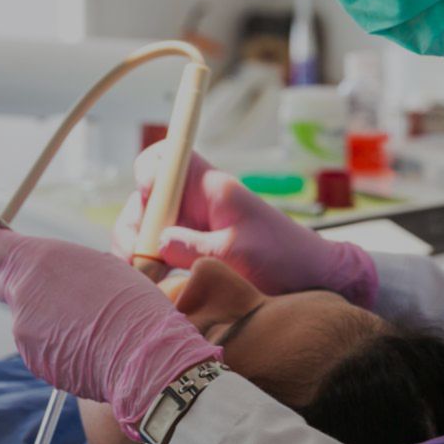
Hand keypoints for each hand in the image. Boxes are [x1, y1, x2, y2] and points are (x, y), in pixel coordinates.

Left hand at [0, 230, 220, 434]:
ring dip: (42, 319)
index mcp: (37, 258)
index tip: (15, 255)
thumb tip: (52, 271)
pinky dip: (52, 345)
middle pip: (2, 284)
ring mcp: (22, 327)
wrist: (140, 353)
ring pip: (22, 318)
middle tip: (54, 293)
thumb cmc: (129, 302)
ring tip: (84, 325)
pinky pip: (35, 346)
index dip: (2, 251)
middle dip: (20, 287)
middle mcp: (22, 291)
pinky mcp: (31, 358)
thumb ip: (60, 264)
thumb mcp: (98, 264)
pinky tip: (83, 347)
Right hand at [111, 145, 378, 306]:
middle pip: (146, 199)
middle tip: (137, 259)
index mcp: (210, 188)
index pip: (169, 157)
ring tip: (145, 279)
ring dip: (137, 250)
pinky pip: (157, 250)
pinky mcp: (191, 250)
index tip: (149, 198)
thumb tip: (157, 242)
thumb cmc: (283, 257)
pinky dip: (148, 265)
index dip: (150, 170)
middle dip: (133, 226)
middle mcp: (196, 202)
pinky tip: (153, 286)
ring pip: (146, 227)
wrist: (310, 280)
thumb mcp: (237, 253)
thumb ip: (194, 246)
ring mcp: (192, 226)